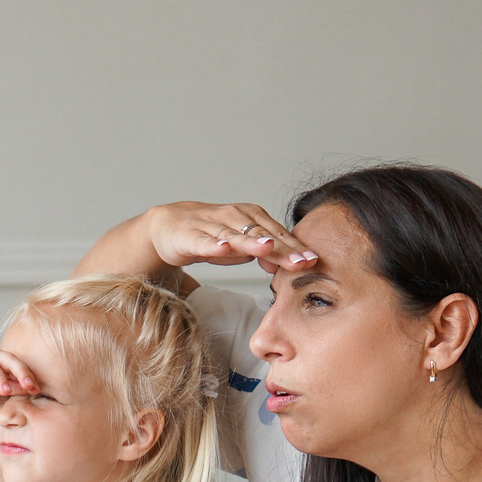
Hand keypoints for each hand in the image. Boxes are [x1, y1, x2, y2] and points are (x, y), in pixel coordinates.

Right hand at [142, 202, 318, 274]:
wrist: (168, 226)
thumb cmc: (209, 235)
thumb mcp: (240, 247)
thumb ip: (262, 253)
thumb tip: (283, 264)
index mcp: (251, 217)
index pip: (277, 234)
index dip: (295, 248)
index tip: (313, 261)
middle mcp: (234, 217)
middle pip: (262, 234)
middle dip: (283, 249)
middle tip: (302, 261)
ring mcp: (212, 225)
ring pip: (236, 235)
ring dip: (253, 242)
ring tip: (269, 248)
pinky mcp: (190, 235)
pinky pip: (204, 241)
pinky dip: (213, 244)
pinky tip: (223, 248)